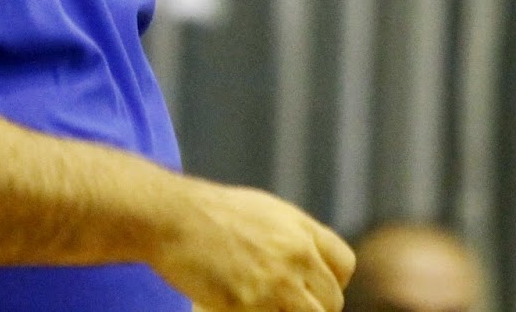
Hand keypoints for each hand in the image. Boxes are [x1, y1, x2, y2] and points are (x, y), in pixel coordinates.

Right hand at [153, 180, 354, 310]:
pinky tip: (240, 308)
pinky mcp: (252, 303)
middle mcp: (297, 253)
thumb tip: (302, 262)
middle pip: (331, 300)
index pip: (343, 265)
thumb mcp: (260, 212)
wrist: (172, 216)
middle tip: (282, 306)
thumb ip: (287, 236)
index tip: (312, 291)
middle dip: (311, 309)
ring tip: (263, 307)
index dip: (331, 283)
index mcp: (300, 228)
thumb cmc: (206, 213)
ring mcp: (277, 281)